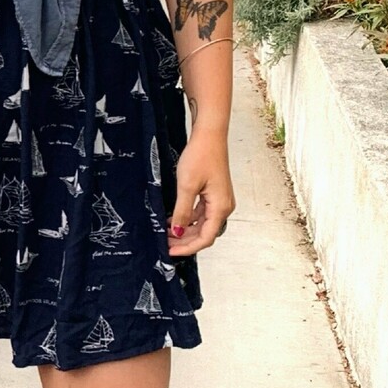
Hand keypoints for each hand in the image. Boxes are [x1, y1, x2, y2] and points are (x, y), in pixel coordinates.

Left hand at [167, 128, 233, 256]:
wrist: (209, 135)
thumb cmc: (201, 156)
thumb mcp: (187, 187)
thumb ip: (182, 212)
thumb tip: (177, 232)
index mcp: (220, 208)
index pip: (205, 238)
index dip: (187, 247)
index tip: (170, 251)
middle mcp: (223, 207)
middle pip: (204, 233)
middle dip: (184, 240)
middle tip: (164, 243)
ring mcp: (219, 201)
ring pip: (201, 224)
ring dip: (184, 230)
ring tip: (165, 233)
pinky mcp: (214, 194)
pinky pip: (200, 213)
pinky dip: (187, 219)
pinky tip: (172, 220)